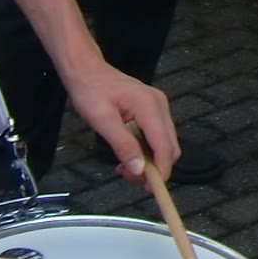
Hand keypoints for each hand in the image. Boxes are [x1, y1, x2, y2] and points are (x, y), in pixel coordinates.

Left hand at [60, 60, 178, 180]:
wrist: (87, 71)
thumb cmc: (91, 90)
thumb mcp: (102, 121)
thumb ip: (123, 145)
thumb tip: (139, 169)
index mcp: (149, 107)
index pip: (164, 146)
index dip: (161, 170)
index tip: (151, 188)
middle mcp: (159, 105)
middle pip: (170, 147)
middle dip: (154, 167)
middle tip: (131, 177)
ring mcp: (158, 106)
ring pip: (164, 143)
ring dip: (149, 160)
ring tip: (125, 166)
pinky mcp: (153, 109)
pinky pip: (157, 135)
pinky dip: (147, 149)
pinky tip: (129, 153)